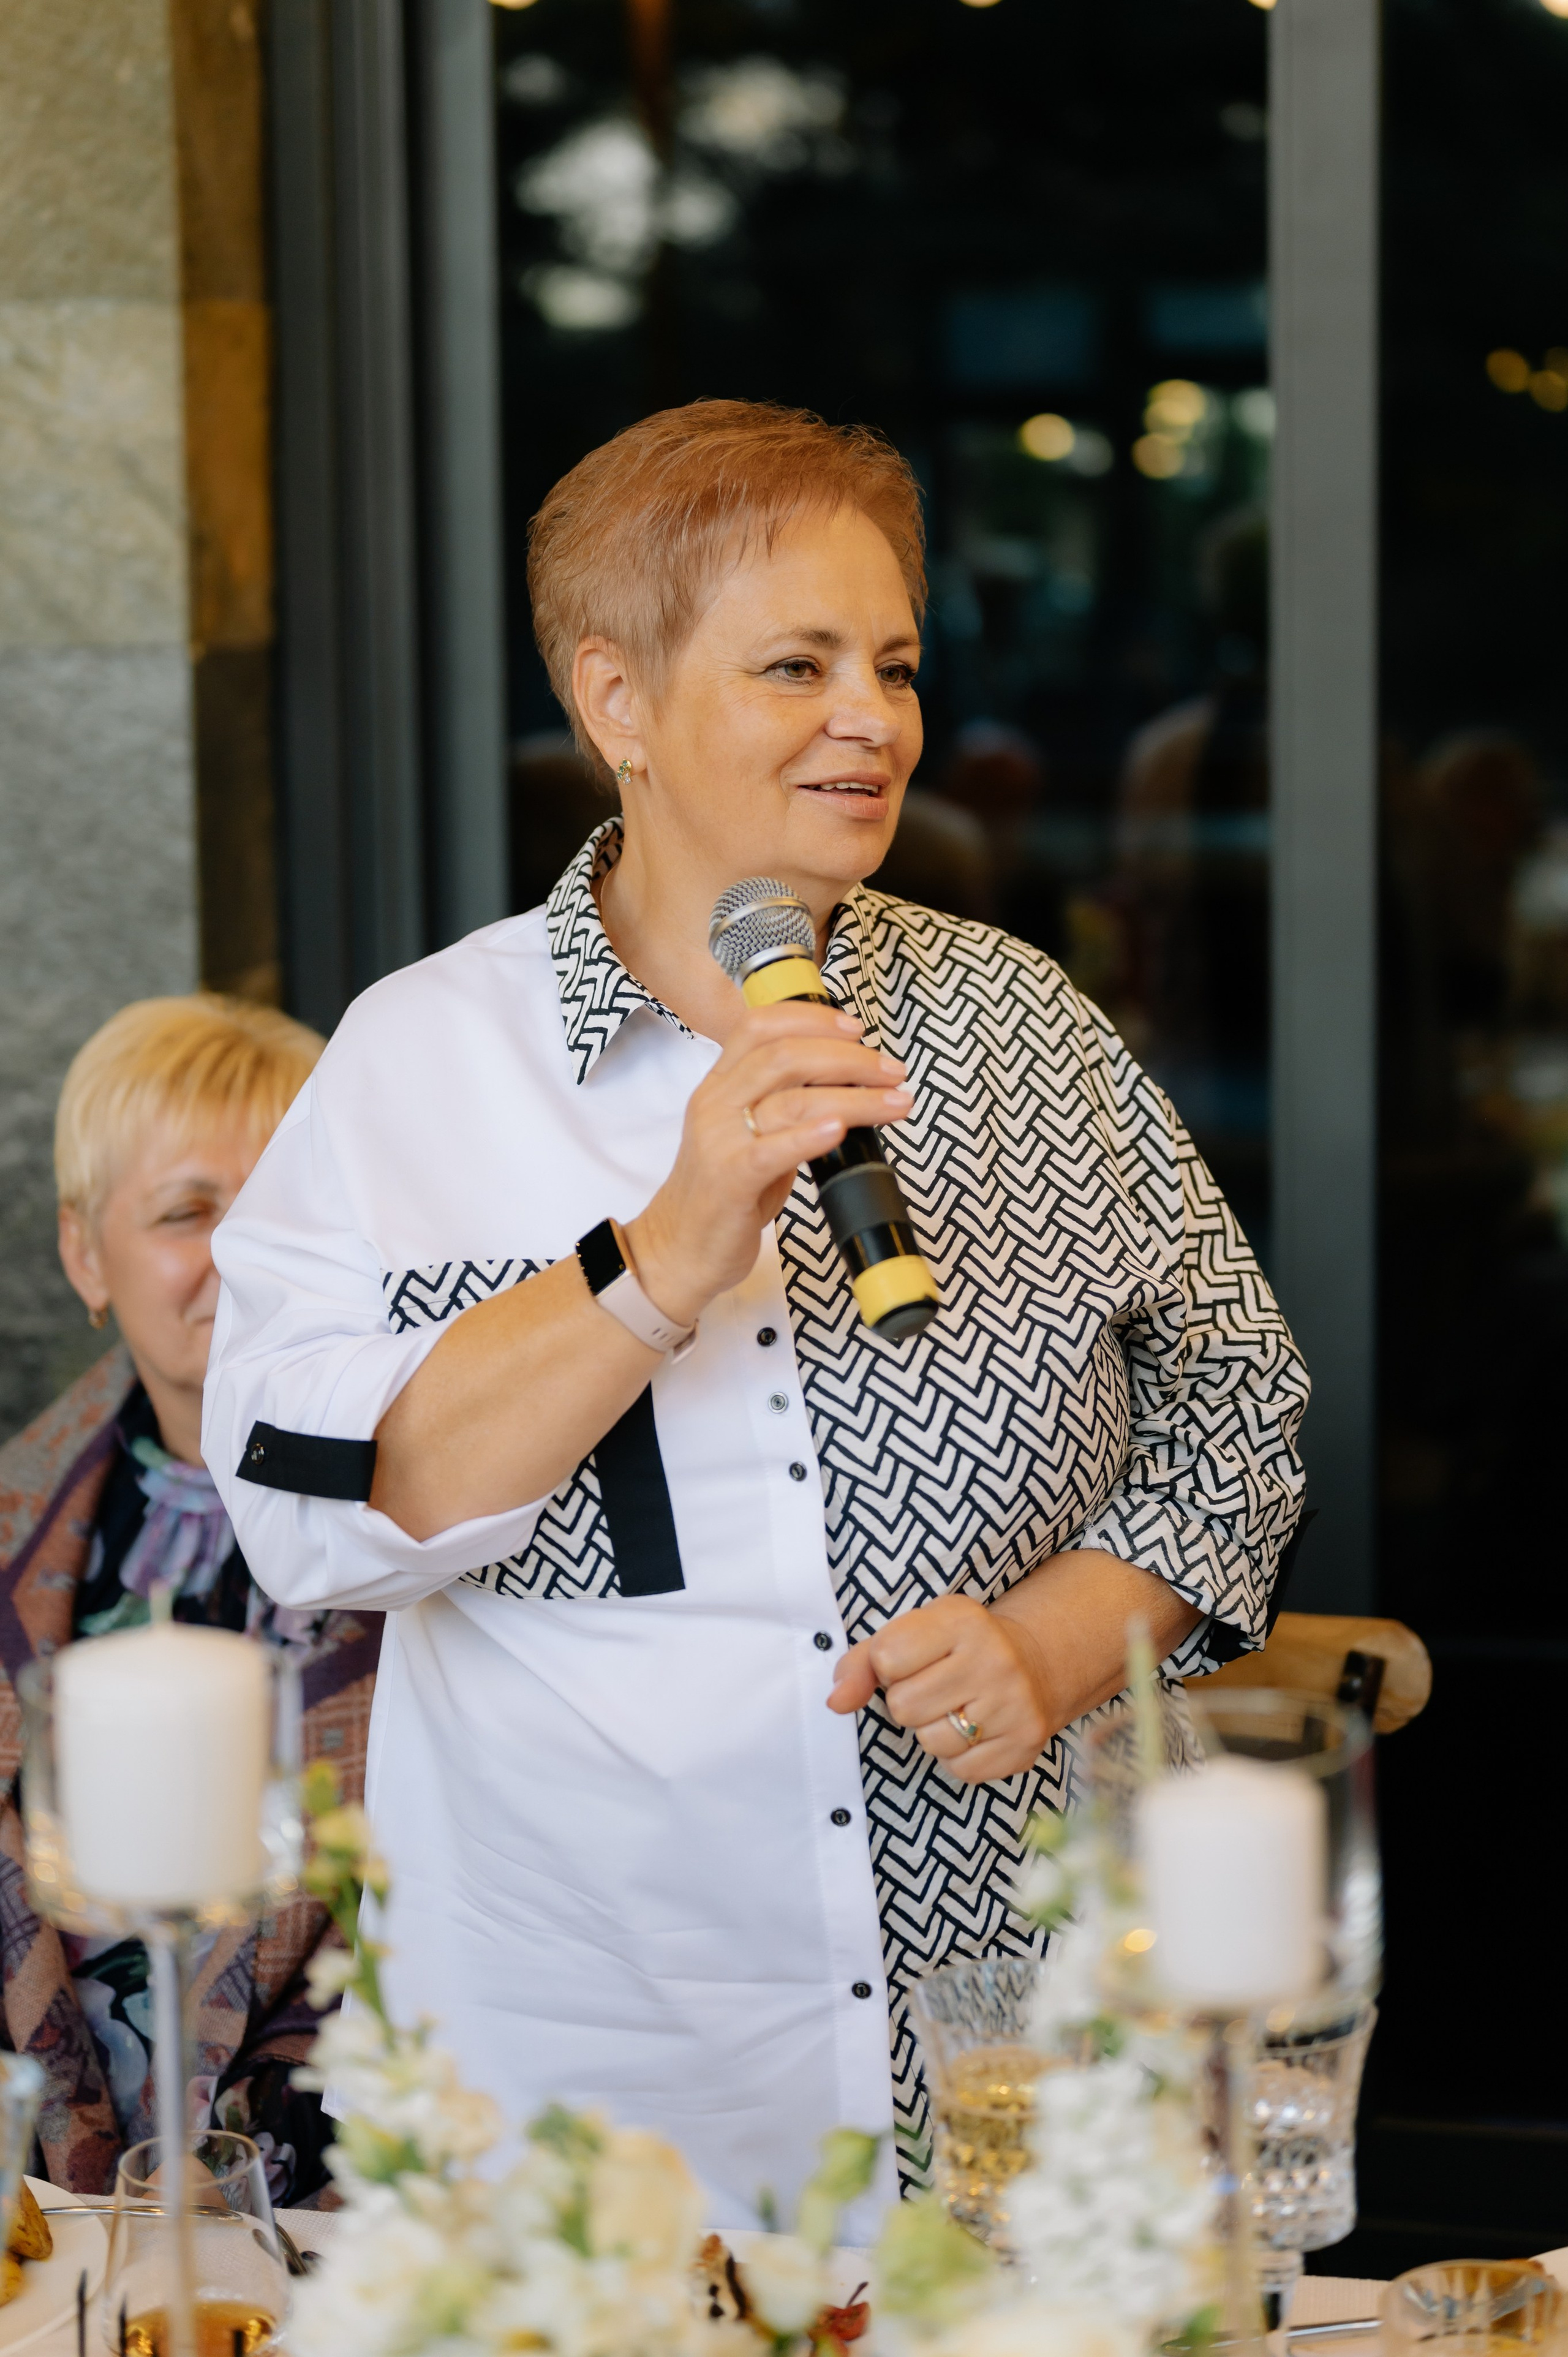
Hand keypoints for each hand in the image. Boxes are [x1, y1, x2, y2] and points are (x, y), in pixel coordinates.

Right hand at [627, 1002, 911, 1326]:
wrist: (678, 1248)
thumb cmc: (723, 1194)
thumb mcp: (749, 1135)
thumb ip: (783, 1104)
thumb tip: (847, 1082)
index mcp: (719, 1085)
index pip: (759, 1026)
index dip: (811, 1018)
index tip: (856, 1028)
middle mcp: (715, 1103)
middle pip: (785, 1056)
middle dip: (849, 1058)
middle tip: (892, 1071)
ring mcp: (719, 1140)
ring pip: (790, 1100)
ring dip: (854, 1097)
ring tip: (894, 1102)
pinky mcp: (729, 1179)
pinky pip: (772, 1150)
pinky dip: (810, 1136)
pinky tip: (840, 1130)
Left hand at [826, 1594, 1051, 1782]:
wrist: (1033, 1664)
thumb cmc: (954, 1649)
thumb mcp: (911, 1634)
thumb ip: (862, 1663)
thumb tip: (835, 1702)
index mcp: (960, 1620)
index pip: (887, 1658)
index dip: (888, 1668)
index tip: (911, 1661)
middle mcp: (994, 1658)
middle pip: (905, 1707)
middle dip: (909, 1703)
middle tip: (934, 1688)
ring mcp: (1014, 1702)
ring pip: (931, 1742)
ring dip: (933, 1731)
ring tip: (955, 1708)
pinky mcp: (1025, 1743)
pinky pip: (961, 1769)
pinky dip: (959, 1756)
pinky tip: (975, 1729)